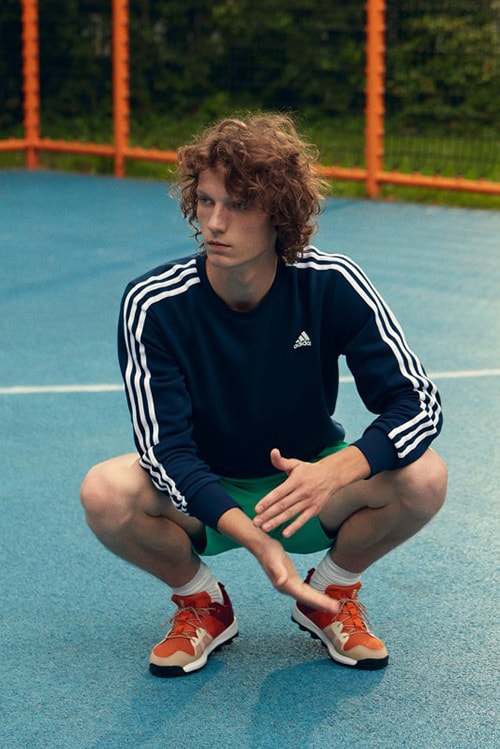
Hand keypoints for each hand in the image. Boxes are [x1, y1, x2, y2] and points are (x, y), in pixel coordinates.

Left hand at [254, 446, 370, 536]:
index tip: (257, 509)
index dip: (267, 501)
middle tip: (256, 523)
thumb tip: (273, 452)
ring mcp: (308, 502)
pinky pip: (303, 520)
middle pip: (282, 505)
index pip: (278, 492)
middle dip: (268, 514)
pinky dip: (294, 527)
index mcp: (295, 481)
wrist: (331, 476)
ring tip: (265, 528)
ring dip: (277, 522)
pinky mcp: (314, 510)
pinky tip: (285, 534)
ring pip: (290, 513)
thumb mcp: (295, 464)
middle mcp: (301, 492)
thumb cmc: (308, 470)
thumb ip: (281, 462)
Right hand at [256, 535, 338, 613]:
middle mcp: (288, 588)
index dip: (319, 602)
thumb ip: (277, 571)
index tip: (331, 606)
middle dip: (322, 604)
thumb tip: (281, 582)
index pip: (305, 596)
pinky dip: (314, 595)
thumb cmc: (267, 551)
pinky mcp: (292, 580)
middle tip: (337, 609)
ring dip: (320, 601)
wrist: (261, 546)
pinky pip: (306, 591)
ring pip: (307, 596)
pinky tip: (321, 597)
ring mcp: (290, 585)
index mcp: (285, 585)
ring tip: (333, 606)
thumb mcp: (273, 559)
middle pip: (308, 599)